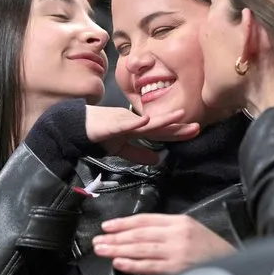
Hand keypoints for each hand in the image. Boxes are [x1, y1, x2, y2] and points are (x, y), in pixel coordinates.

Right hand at [85, 106, 199, 163]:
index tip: (195, 131)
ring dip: (162, 119)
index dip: (177, 132)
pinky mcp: (110, 123)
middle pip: (159, 126)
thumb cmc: (98, 134)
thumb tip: (157, 159)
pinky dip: (134, 122)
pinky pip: (123, 123)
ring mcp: (123, 121)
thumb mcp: (120, 148)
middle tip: (197, 127)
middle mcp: (134, 122)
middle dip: (177, 127)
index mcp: (137, 128)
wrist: (75, 126)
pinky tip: (145, 120)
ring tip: (178, 116)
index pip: (161, 132)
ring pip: (145, 122)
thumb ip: (138, 153)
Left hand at [92, 214, 235, 274]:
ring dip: (119, 250)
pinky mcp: (177, 269)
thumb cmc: (209, 247)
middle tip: (98, 240)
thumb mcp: (190, 228)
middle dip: (116, 237)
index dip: (123, 223)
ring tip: (102, 250)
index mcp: (178, 221)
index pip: (145, 219)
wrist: (233, 261)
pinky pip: (150, 267)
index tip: (107, 226)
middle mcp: (176, 235)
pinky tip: (119, 263)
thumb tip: (138, 231)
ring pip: (141, 249)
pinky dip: (133, 265)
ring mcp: (176, 253)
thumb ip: (167, 228)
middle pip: (139, 234)